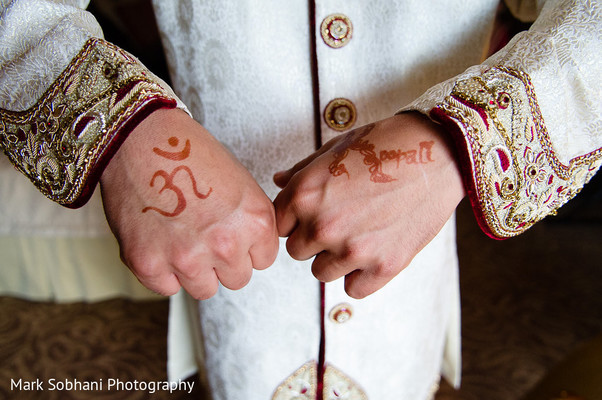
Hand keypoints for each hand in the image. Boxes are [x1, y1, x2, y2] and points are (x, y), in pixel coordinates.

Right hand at [100, 109, 278, 298]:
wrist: (141, 139)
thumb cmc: (191, 154)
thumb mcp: (241, 184)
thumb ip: (251, 223)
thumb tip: (252, 251)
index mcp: (254, 221)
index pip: (263, 260)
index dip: (247, 247)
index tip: (232, 233)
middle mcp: (225, 244)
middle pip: (237, 279)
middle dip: (223, 261)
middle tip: (204, 235)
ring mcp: (186, 258)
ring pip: (204, 289)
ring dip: (195, 270)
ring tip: (182, 237)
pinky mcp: (149, 264)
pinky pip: (168, 288)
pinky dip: (163, 271)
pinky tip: (160, 242)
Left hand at [273, 112, 464, 298]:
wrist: (438, 153)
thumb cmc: (385, 145)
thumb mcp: (335, 148)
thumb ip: (302, 171)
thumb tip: (278, 182)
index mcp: (304, 195)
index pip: (279, 225)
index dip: (297, 219)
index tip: (315, 213)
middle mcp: (323, 225)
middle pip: (297, 251)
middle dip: (314, 239)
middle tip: (341, 221)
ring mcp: (353, 249)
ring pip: (321, 272)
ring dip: (335, 259)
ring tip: (359, 234)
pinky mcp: (384, 266)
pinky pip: (353, 289)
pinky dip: (361, 276)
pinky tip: (373, 253)